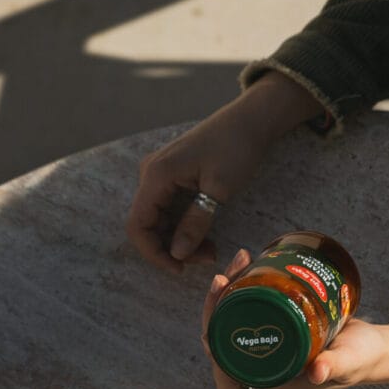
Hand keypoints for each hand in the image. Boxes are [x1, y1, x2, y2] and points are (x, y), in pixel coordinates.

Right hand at [126, 73, 324, 272]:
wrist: (250, 120)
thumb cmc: (236, 148)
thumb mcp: (219, 190)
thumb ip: (195, 223)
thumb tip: (177, 254)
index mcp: (156, 175)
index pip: (138, 226)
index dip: (153, 253)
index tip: (180, 269)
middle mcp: (151, 174)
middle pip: (148, 226)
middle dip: (172, 249)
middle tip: (207, 258)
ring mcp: (161, 175)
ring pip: (160, 221)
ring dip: (181, 242)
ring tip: (211, 250)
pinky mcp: (173, 177)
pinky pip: (170, 211)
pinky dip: (185, 229)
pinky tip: (206, 237)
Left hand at [202, 251, 388, 388]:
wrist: (374, 344)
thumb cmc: (362, 360)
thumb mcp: (350, 362)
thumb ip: (336, 365)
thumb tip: (317, 372)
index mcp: (273, 386)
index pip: (230, 385)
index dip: (215, 364)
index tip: (212, 334)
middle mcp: (264, 369)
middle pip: (222, 345)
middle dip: (214, 311)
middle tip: (222, 278)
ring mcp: (268, 346)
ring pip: (232, 321)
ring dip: (226, 292)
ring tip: (239, 260)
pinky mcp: (275, 325)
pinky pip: (248, 307)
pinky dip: (243, 285)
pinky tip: (248, 262)